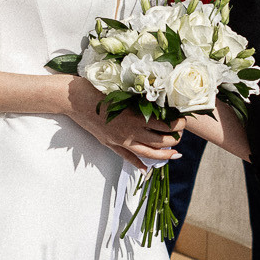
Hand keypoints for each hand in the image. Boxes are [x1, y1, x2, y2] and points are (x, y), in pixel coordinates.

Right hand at [64, 77, 184, 170]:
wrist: (75, 99)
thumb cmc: (99, 89)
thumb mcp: (124, 91)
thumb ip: (141, 99)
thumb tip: (159, 100)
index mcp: (136, 117)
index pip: (165, 125)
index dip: (178, 125)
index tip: (184, 121)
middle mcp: (130, 132)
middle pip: (160, 142)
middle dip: (174, 140)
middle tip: (181, 135)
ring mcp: (120, 140)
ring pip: (147, 153)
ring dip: (163, 155)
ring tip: (174, 154)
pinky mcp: (110, 144)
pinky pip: (127, 157)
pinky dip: (138, 164)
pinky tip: (146, 170)